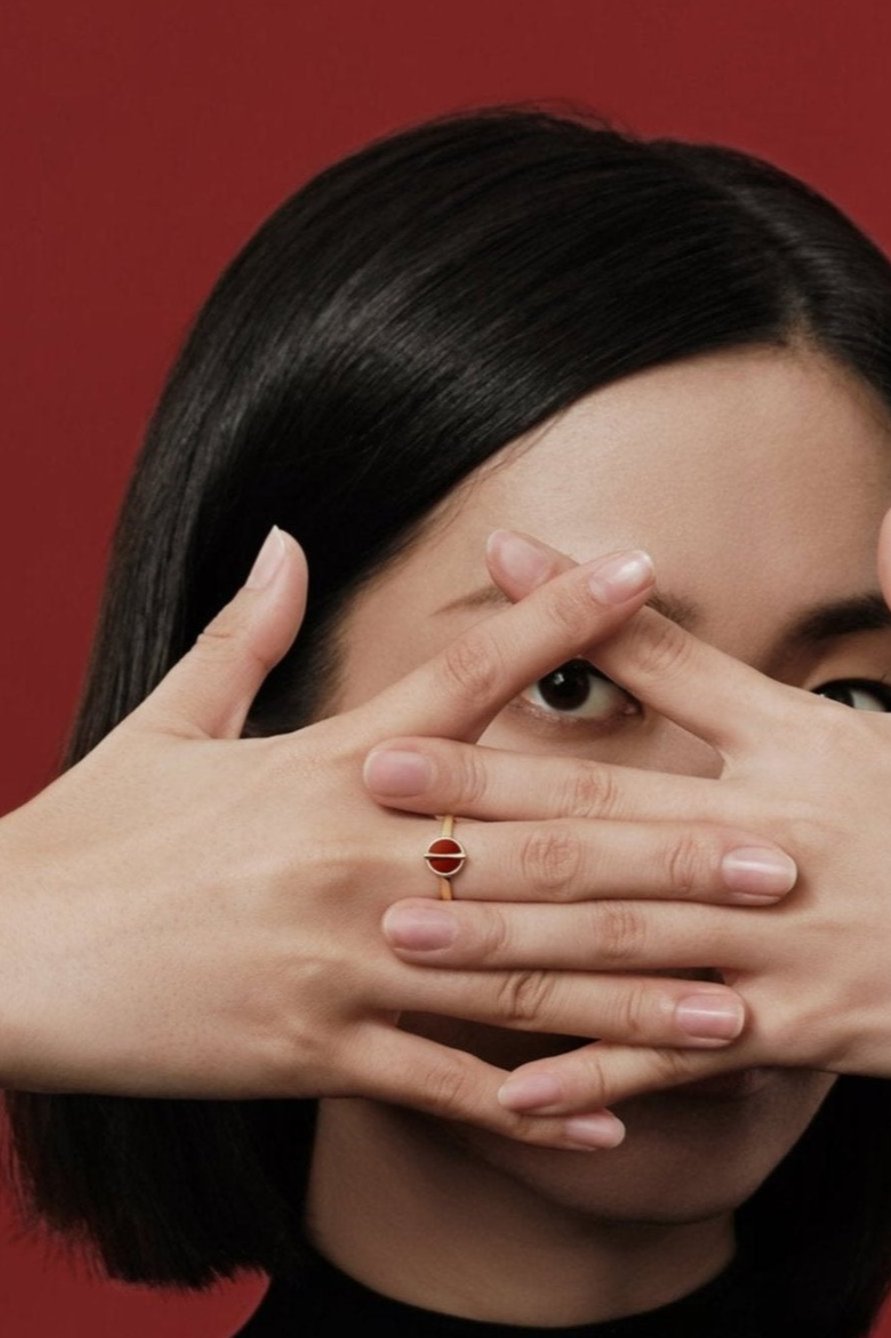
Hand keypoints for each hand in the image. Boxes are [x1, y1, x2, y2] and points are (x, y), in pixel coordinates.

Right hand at [0, 525, 758, 1148]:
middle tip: (774, 846)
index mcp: (324, 764)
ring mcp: (339, 958)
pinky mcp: (313, 1050)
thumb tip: (289, 539)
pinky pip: (443, 1085)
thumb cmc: (87, 835)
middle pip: (535, 842)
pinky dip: (531, 1108)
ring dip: (638, 990)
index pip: (464, 678)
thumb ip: (246, 633)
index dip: (559, 619)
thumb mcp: (166, 723)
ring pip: (517, 976)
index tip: (646, 573)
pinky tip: (615, 1121)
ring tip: (741, 997)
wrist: (4, 955)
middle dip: (664, 844)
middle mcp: (351, 854)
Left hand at [365, 513, 890, 1117]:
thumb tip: (780, 527)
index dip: (555, 663)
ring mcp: (782, 945)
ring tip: (406, 936)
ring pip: (621, 945)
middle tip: (378, 792)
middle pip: (609, 824)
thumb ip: (790, 629)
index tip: (442, 657)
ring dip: (510, 943)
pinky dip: (595, 1075)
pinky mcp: (798, 1030)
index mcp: (788, 752)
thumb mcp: (841, 720)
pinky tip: (510, 1089)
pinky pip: (678, 1060)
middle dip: (488, 810)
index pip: (657, 691)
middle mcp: (773, 843)